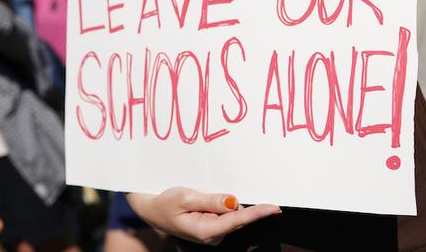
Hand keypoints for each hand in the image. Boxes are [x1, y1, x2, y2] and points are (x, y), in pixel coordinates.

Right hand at [127, 188, 279, 244]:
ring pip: (232, 214)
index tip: (274, 207)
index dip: (257, 213)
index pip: (237, 219)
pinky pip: (226, 214)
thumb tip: (234, 201)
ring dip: (225, 202)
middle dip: (235, 201)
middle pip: (237, 216)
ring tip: (201, 195)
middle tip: (213, 190)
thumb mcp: (185, 197)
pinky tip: (205, 199)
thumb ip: (211, 200)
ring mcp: (214, 232)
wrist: (151, 210)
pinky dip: (221, 205)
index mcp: (206, 230)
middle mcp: (214, 235)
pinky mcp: (213, 227)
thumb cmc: (165, 203)